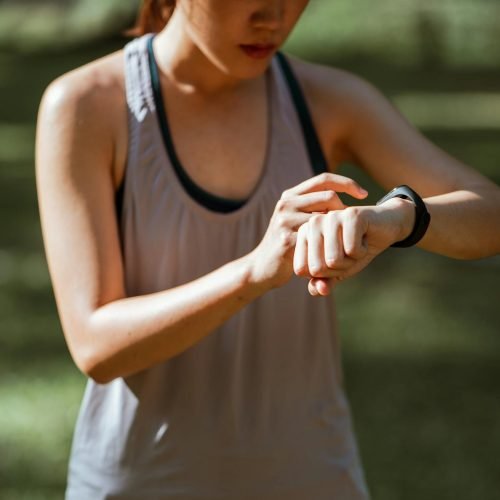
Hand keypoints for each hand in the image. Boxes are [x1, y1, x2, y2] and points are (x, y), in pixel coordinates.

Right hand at [246, 173, 368, 290]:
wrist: (262, 268)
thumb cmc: (286, 244)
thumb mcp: (295, 220)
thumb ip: (312, 207)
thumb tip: (340, 195)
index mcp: (290, 196)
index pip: (324, 179)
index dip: (347, 183)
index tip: (364, 194)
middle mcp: (286, 204)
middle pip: (329, 196)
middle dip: (345, 211)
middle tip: (349, 228)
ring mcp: (285, 221)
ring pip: (326, 217)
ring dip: (340, 229)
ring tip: (343, 242)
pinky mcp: (287, 240)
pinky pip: (320, 238)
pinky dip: (332, 245)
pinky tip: (334, 254)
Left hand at [293, 197, 414, 295]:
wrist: (384, 229)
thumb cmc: (355, 250)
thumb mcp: (337, 271)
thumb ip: (322, 283)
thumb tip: (318, 291)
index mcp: (303, 234)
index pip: (302, 270)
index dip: (324, 274)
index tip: (334, 260)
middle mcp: (313, 223)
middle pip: (317, 268)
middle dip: (338, 269)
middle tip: (347, 253)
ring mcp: (331, 217)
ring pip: (334, 261)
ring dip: (351, 261)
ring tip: (356, 246)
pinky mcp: (351, 215)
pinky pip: (352, 251)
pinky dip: (362, 252)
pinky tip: (365, 239)